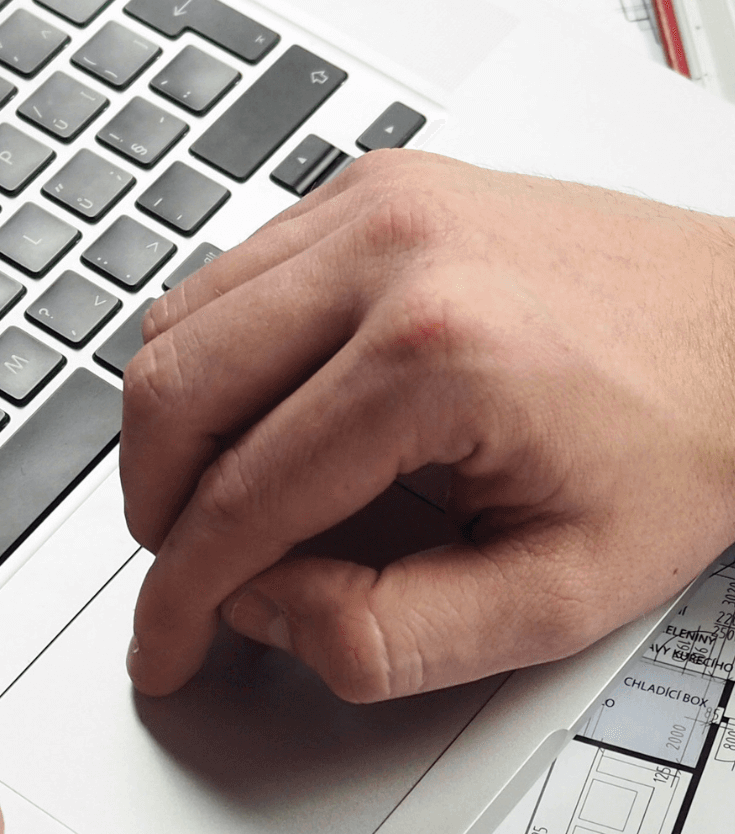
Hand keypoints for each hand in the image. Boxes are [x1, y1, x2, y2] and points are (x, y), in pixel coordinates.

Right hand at [121, 150, 734, 699]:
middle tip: (183, 578)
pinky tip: (262, 417)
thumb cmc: (684, 442)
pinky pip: (228, 273)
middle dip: (153, 509)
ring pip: (177, 323)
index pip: (241, 499)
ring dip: (172, 432)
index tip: (165, 646)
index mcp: (437, 355)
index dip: (180, 598)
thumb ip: (390, 637)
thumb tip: (264, 610)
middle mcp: (391, 253)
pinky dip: (213, 356)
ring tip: (221, 505)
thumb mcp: (559, 597)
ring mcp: (375, 204)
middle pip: (172, 391)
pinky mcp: (372, 187)